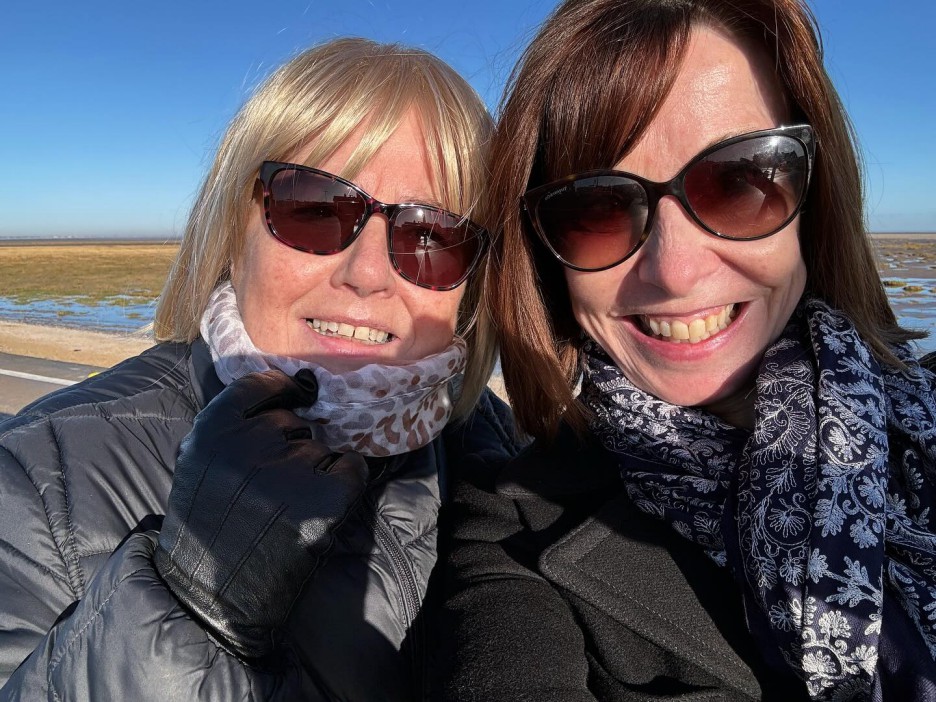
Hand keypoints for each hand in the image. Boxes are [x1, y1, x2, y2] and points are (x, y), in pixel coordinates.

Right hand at [154, 369, 367, 660]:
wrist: (214, 597)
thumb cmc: (206, 529)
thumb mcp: (198, 465)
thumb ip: (230, 427)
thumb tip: (286, 387)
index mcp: (213, 431)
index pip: (260, 384)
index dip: (281, 389)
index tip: (295, 395)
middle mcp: (251, 444)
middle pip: (294, 421)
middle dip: (292, 444)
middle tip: (274, 483)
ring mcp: (290, 470)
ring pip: (322, 446)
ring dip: (315, 469)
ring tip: (288, 505)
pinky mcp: (326, 498)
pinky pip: (352, 467)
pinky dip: (344, 483)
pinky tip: (320, 508)